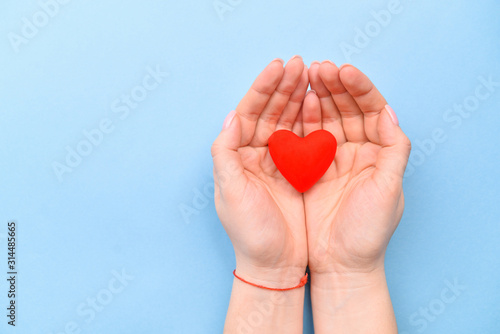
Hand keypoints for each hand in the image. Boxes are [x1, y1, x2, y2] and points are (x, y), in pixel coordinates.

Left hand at [211, 56, 308, 286]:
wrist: (275, 264)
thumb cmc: (250, 232)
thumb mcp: (230, 193)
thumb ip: (225, 154)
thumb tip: (230, 117)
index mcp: (237, 156)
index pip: (248, 113)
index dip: (263, 89)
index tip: (279, 67)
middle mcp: (256, 154)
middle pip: (270, 111)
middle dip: (284, 87)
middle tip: (300, 63)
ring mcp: (278, 161)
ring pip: (288, 120)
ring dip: (298, 97)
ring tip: (313, 75)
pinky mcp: (298, 172)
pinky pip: (305, 139)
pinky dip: (312, 120)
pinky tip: (320, 104)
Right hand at [304, 61, 410, 275]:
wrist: (340, 264)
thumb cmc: (367, 232)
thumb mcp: (389, 191)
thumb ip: (395, 150)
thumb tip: (390, 112)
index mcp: (380, 154)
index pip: (371, 111)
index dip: (359, 89)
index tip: (343, 72)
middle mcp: (358, 152)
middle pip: (347, 110)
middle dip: (335, 86)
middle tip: (319, 68)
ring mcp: (333, 159)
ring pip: (327, 119)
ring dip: (318, 96)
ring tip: (307, 76)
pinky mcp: (311, 169)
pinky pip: (308, 137)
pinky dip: (305, 119)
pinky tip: (300, 103)